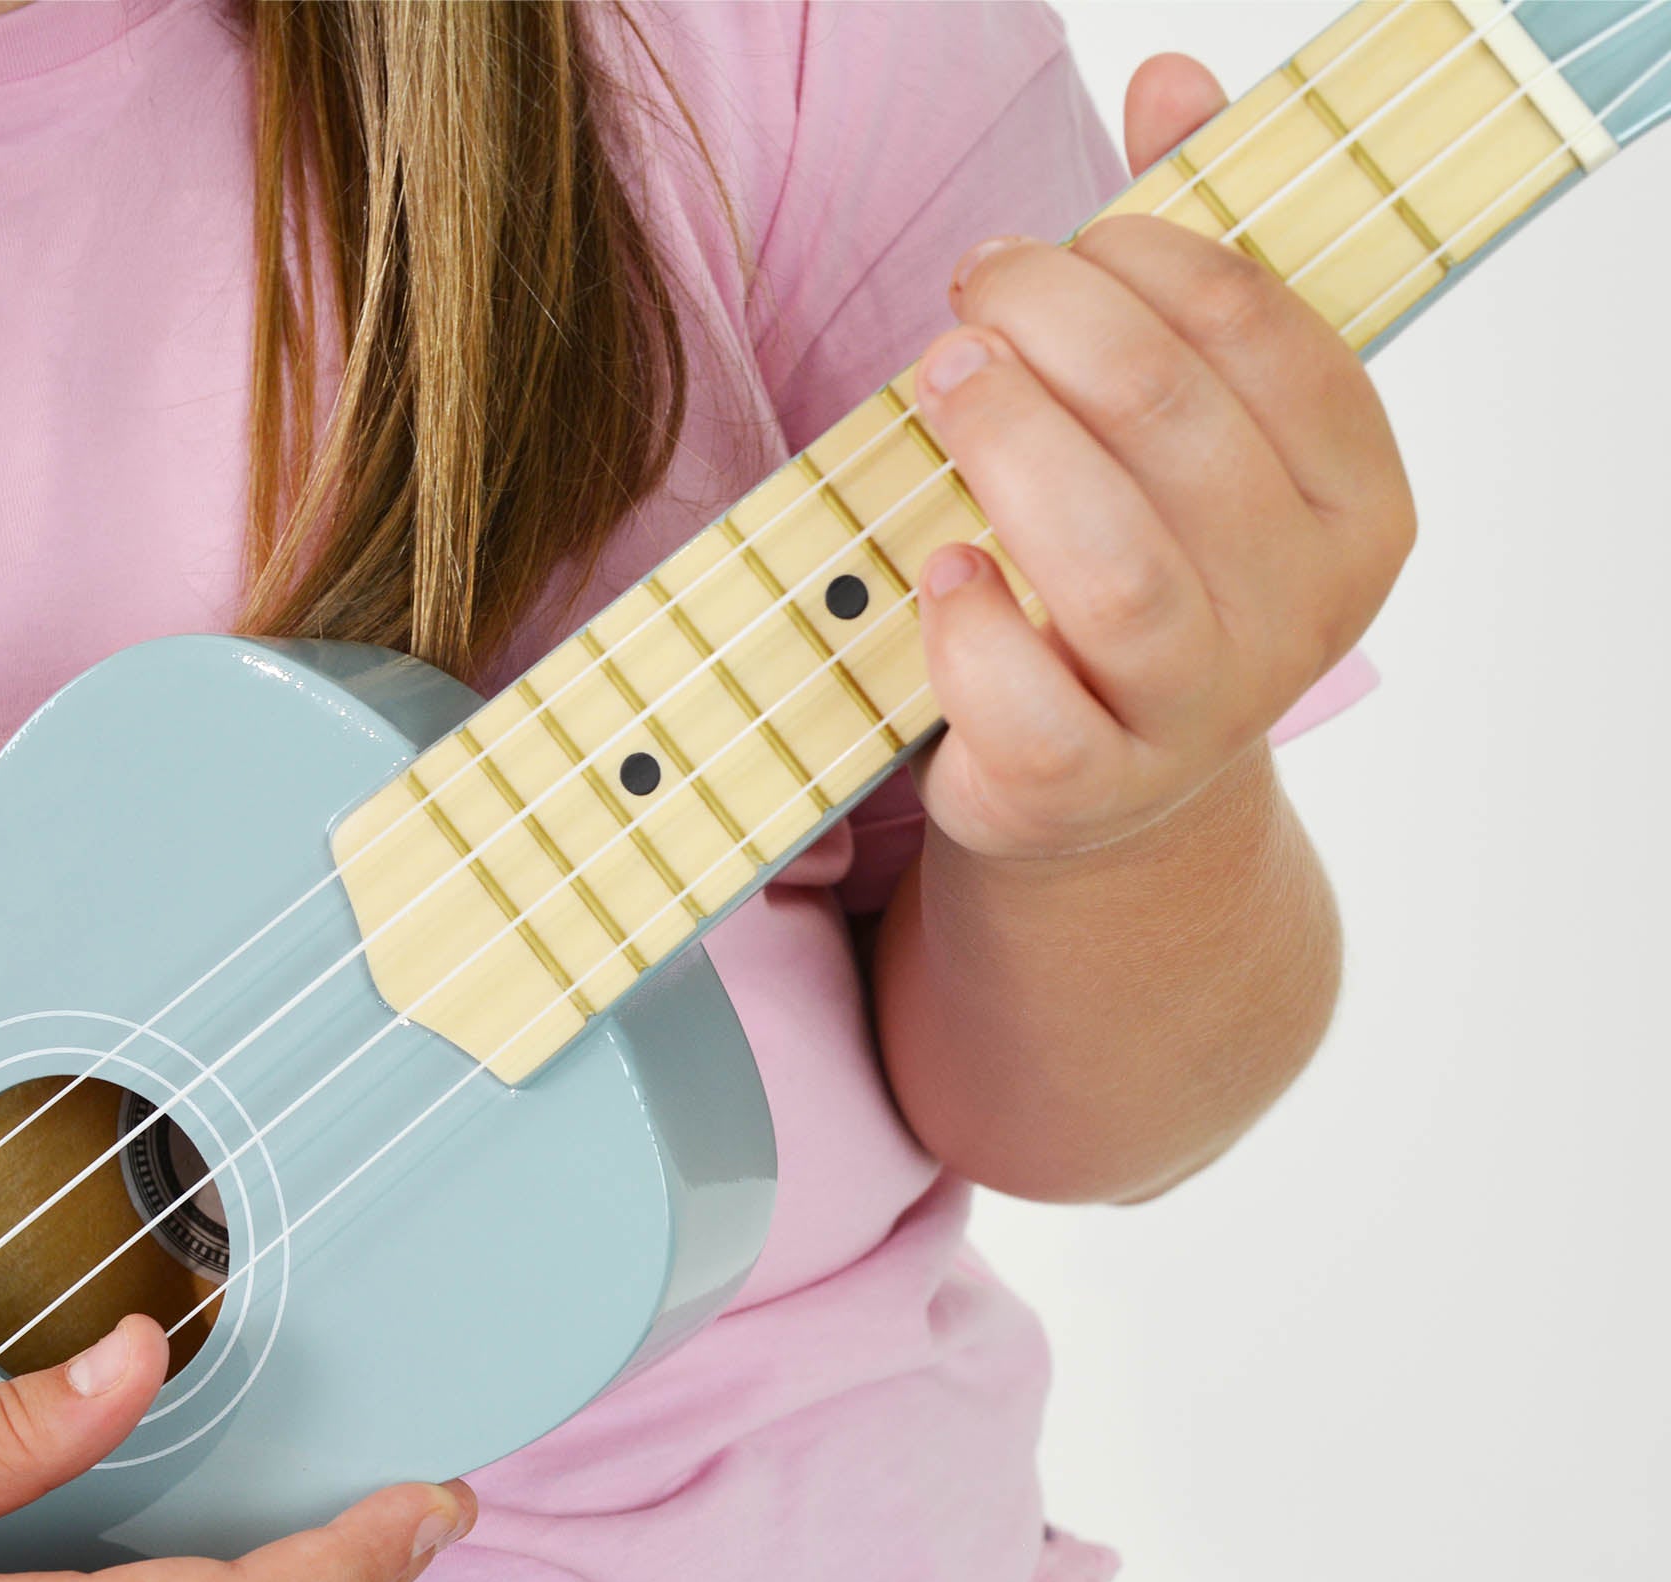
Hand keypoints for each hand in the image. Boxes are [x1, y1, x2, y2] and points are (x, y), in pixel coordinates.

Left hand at [910, 55, 1414, 863]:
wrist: (1105, 786)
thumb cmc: (1143, 573)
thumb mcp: (1192, 431)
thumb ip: (1189, 264)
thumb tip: (1168, 78)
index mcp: (1355, 503)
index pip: (1259, 332)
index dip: (1138, 257)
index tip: (1052, 246)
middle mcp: (1297, 614)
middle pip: (1170, 425)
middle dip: (1051, 327)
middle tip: (972, 299)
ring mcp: (1195, 715)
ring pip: (1111, 565)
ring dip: (1006, 444)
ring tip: (943, 383)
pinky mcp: (1083, 789)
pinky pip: (1024, 702)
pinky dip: (969, 621)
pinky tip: (939, 564)